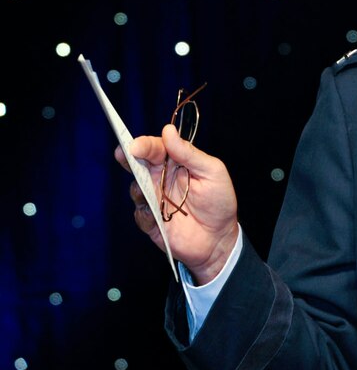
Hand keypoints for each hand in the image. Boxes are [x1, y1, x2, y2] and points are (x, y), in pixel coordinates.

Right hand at [116, 124, 239, 283]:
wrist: (219, 238)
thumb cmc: (219, 201)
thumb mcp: (212, 172)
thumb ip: (189, 154)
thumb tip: (168, 131)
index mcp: (176, 163)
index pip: (156, 148)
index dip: (145, 144)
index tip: (135, 145)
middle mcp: (161, 178)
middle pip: (139, 164)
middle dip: (129, 157)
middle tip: (124, 153)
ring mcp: (154, 199)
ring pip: (136, 187)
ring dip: (137, 186)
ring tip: (144, 188)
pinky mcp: (151, 221)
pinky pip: (140, 214)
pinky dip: (145, 213)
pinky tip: (156, 215)